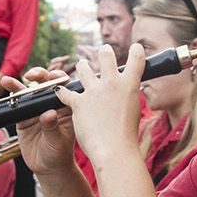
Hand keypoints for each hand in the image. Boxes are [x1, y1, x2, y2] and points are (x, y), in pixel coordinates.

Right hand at [7, 68, 77, 176]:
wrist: (48, 168)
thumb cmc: (60, 154)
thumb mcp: (58, 142)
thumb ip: (53, 127)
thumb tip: (48, 114)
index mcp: (66, 108)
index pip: (64, 88)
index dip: (58, 79)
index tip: (53, 77)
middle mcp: (51, 105)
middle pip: (46, 84)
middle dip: (39, 76)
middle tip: (33, 76)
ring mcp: (37, 110)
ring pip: (29, 92)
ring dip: (19, 85)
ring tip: (8, 81)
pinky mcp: (24, 117)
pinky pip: (17, 104)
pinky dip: (11, 96)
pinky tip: (6, 89)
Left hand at [57, 43, 143, 167]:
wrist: (114, 150)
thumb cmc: (127, 136)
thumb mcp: (134, 111)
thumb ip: (128, 97)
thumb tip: (126, 94)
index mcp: (130, 85)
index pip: (137, 58)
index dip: (137, 49)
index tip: (135, 47)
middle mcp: (112, 83)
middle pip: (106, 55)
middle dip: (104, 51)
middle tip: (104, 51)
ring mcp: (93, 91)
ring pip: (83, 68)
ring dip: (82, 65)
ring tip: (82, 64)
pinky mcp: (78, 102)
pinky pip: (66, 92)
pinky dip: (63, 92)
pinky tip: (59, 91)